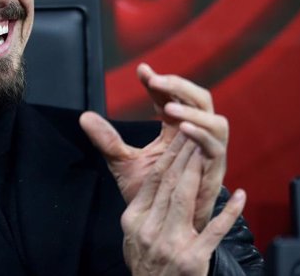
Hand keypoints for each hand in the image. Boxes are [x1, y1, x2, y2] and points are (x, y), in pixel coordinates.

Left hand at [79, 63, 228, 230]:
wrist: (163, 228)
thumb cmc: (151, 194)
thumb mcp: (124, 162)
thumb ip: (108, 140)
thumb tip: (84, 116)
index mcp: (178, 130)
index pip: (174, 96)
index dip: (160, 82)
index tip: (141, 70)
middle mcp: (197, 136)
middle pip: (200, 99)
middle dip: (179, 86)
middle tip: (154, 81)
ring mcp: (208, 153)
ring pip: (215, 120)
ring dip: (192, 109)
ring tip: (166, 106)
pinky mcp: (214, 171)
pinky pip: (215, 147)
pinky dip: (201, 134)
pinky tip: (180, 126)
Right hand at [121, 133, 245, 274]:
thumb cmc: (147, 268)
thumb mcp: (133, 238)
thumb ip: (143, 210)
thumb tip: (155, 181)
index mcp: (134, 221)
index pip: (153, 181)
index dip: (168, 156)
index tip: (180, 136)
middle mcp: (150, 230)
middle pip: (168, 184)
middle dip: (183, 155)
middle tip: (195, 133)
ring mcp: (172, 244)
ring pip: (185, 199)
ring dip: (197, 172)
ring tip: (206, 152)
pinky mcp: (193, 259)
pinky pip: (215, 231)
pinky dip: (229, 212)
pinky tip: (240, 195)